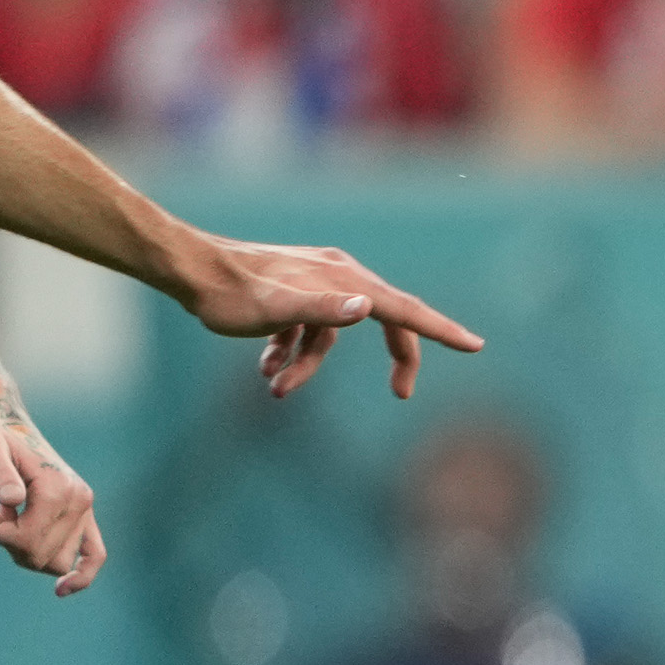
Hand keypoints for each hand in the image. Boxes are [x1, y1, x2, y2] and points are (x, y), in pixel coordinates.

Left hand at [0, 399, 105, 595]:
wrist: (2, 424)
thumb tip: (11, 500)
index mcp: (58, 487)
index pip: (30, 538)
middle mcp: (79, 500)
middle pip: (43, 555)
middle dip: (11, 545)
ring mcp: (84, 508)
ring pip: (58, 562)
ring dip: (28, 554)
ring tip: (13, 523)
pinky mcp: (83, 515)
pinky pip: (94, 555)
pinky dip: (81, 576)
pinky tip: (62, 590)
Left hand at [188, 236, 486, 398]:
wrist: (188, 271)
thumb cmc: (229, 294)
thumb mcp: (275, 308)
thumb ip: (322, 310)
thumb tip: (368, 308)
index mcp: (345, 281)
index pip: (404, 309)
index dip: (441, 330)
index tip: (475, 346)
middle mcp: (339, 276)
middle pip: (386, 320)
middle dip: (393, 358)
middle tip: (401, 393)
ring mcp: (318, 282)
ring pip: (334, 334)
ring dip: (310, 365)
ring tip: (276, 387)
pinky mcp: (296, 291)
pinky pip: (310, 329)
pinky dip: (293, 353)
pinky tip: (267, 367)